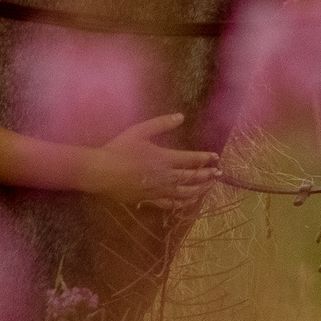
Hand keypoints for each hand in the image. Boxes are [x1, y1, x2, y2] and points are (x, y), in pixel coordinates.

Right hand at [80, 113, 219, 209]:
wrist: (101, 172)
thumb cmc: (119, 149)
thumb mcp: (140, 131)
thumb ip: (161, 123)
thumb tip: (181, 116)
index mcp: (164, 158)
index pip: (191, 159)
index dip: (205, 158)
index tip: (216, 157)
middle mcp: (165, 176)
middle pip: (192, 178)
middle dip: (207, 175)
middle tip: (218, 174)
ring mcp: (158, 190)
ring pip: (185, 193)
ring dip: (200, 190)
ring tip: (209, 187)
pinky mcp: (149, 200)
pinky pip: (170, 204)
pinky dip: (182, 203)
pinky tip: (188, 202)